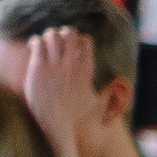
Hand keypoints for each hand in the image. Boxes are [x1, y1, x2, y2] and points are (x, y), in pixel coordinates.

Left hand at [19, 26, 99, 156]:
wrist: (57, 124)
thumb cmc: (75, 115)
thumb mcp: (96, 100)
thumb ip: (106, 91)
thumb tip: (124, 88)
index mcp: (86, 69)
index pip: (86, 40)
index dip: (77, 40)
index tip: (70, 47)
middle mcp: (72, 64)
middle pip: (69, 32)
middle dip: (61, 34)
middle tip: (54, 42)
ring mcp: (55, 65)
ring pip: (52, 34)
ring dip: (47, 36)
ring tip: (42, 44)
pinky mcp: (39, 68)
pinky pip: (38, 43)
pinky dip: (35, 43)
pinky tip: (32, 48)